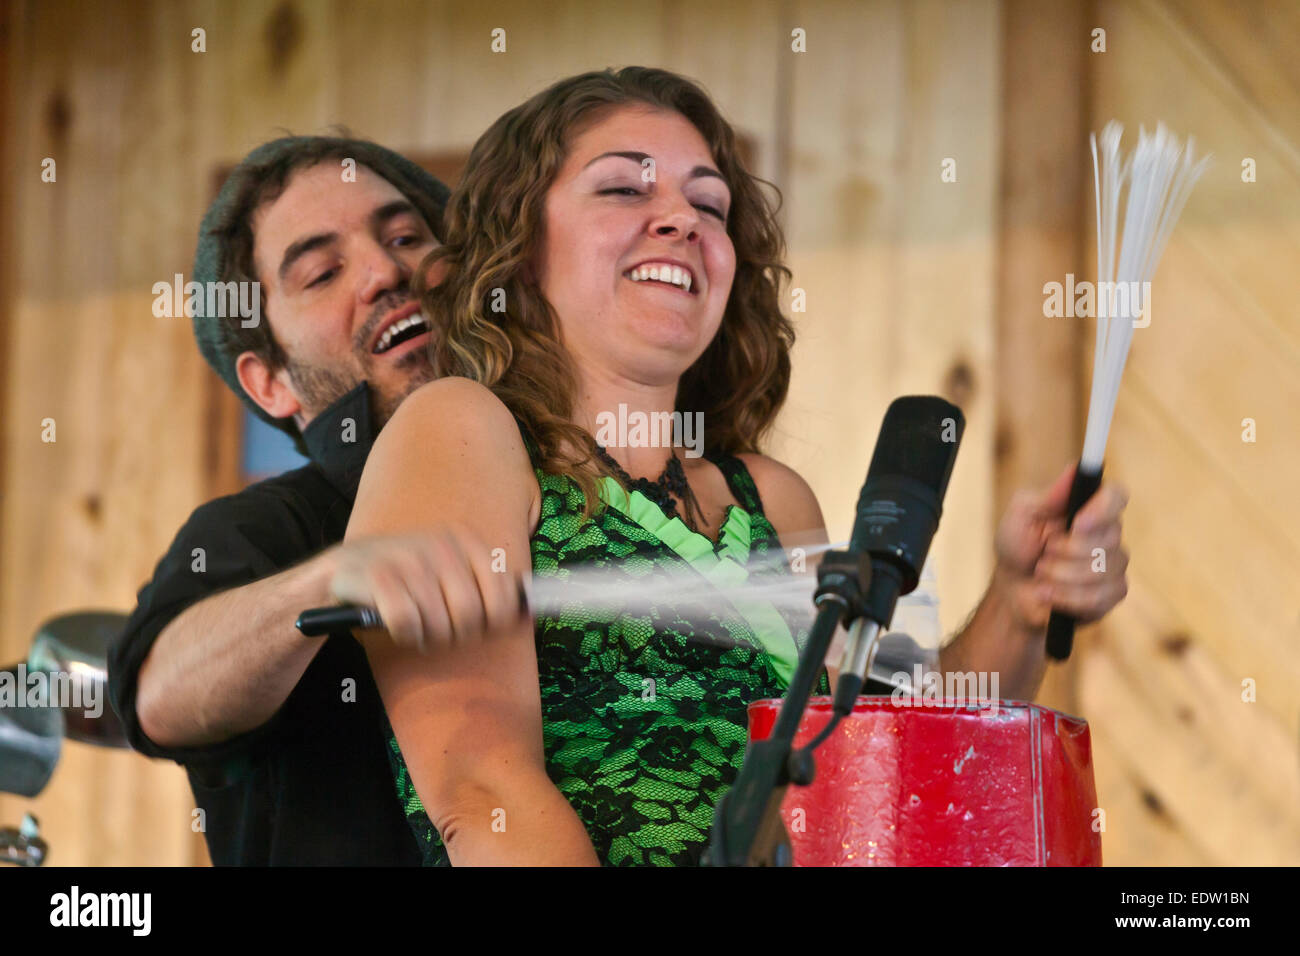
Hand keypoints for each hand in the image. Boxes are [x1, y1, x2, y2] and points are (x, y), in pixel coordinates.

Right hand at [327, 527, 526, 651]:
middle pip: (471, 615)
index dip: (492, 623)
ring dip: (426, 636)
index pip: (504, 598)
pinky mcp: (378, 575)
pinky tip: (396, 625)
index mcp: (466, 542)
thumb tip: (534, 611)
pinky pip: (406, 622)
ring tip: (416, 625)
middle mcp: (441, 545)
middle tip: (440, 629)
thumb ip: (493, 588)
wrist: (344, 573)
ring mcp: (408, 558)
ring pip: (438, 623)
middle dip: (456, 634)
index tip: (476, 626)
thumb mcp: (452, 576)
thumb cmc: (407, 582)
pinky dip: (404, 633)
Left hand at [993, 462, 1129, 631]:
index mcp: (1088, 506)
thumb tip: (1075, 468)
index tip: (1077, 523)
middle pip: (1109, 539)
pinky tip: (1048, 594)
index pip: (1117, 496)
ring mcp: (1113, 564)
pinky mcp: (1111, 594)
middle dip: (1066, 551)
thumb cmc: (1017, 545)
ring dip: (1061, 575)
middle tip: (1043, 552)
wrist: (1012, 588)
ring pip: (1102, 571)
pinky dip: (1066, 597)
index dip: (1103, 509)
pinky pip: (1100, 597)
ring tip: (1041, 573)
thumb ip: (1048, 496)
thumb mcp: (1021, 516)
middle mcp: (1107, 532)